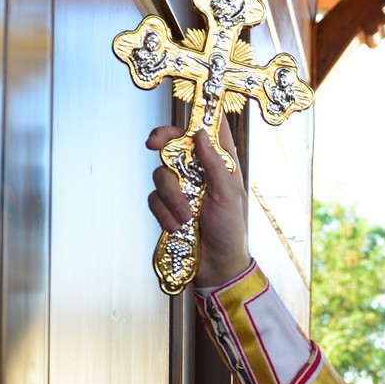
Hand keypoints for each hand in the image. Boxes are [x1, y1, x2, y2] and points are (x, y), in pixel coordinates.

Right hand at [145, 115, 249, 288]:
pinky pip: (154, 200)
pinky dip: (164, 213)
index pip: (207, 132)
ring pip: (161, 174)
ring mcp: (181, 189)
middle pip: (174, 144)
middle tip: (153, 144)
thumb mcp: (229, 195)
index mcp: (221, 165)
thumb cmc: (231, 230)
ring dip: (171, 197)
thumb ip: (214, 163)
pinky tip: (177, 226)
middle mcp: (198, 172)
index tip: (181, 116)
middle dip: (163, 142)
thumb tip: (199, 134)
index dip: (195, 119)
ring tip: (185, 218)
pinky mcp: (167, 207)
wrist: (217, 267)